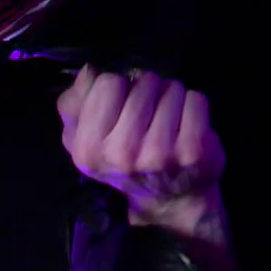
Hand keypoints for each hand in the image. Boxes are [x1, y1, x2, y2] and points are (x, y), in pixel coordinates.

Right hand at [58, 65, 225, 231]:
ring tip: (169, 123)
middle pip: (143, 82)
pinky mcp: (193, 150)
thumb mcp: (86, 138)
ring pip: (172, 88)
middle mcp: (122, 153)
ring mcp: (159, 153)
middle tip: (150, 117)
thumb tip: (89, 71)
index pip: (108, 83)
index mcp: (88, 149)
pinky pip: (195, 99)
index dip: (119, 87)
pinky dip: (194, 105)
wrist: (171, 199)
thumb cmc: (126, 159)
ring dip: (172, 97)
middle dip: (149, 91)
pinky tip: (187, 127)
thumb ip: (74, 104)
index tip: (123, 107)